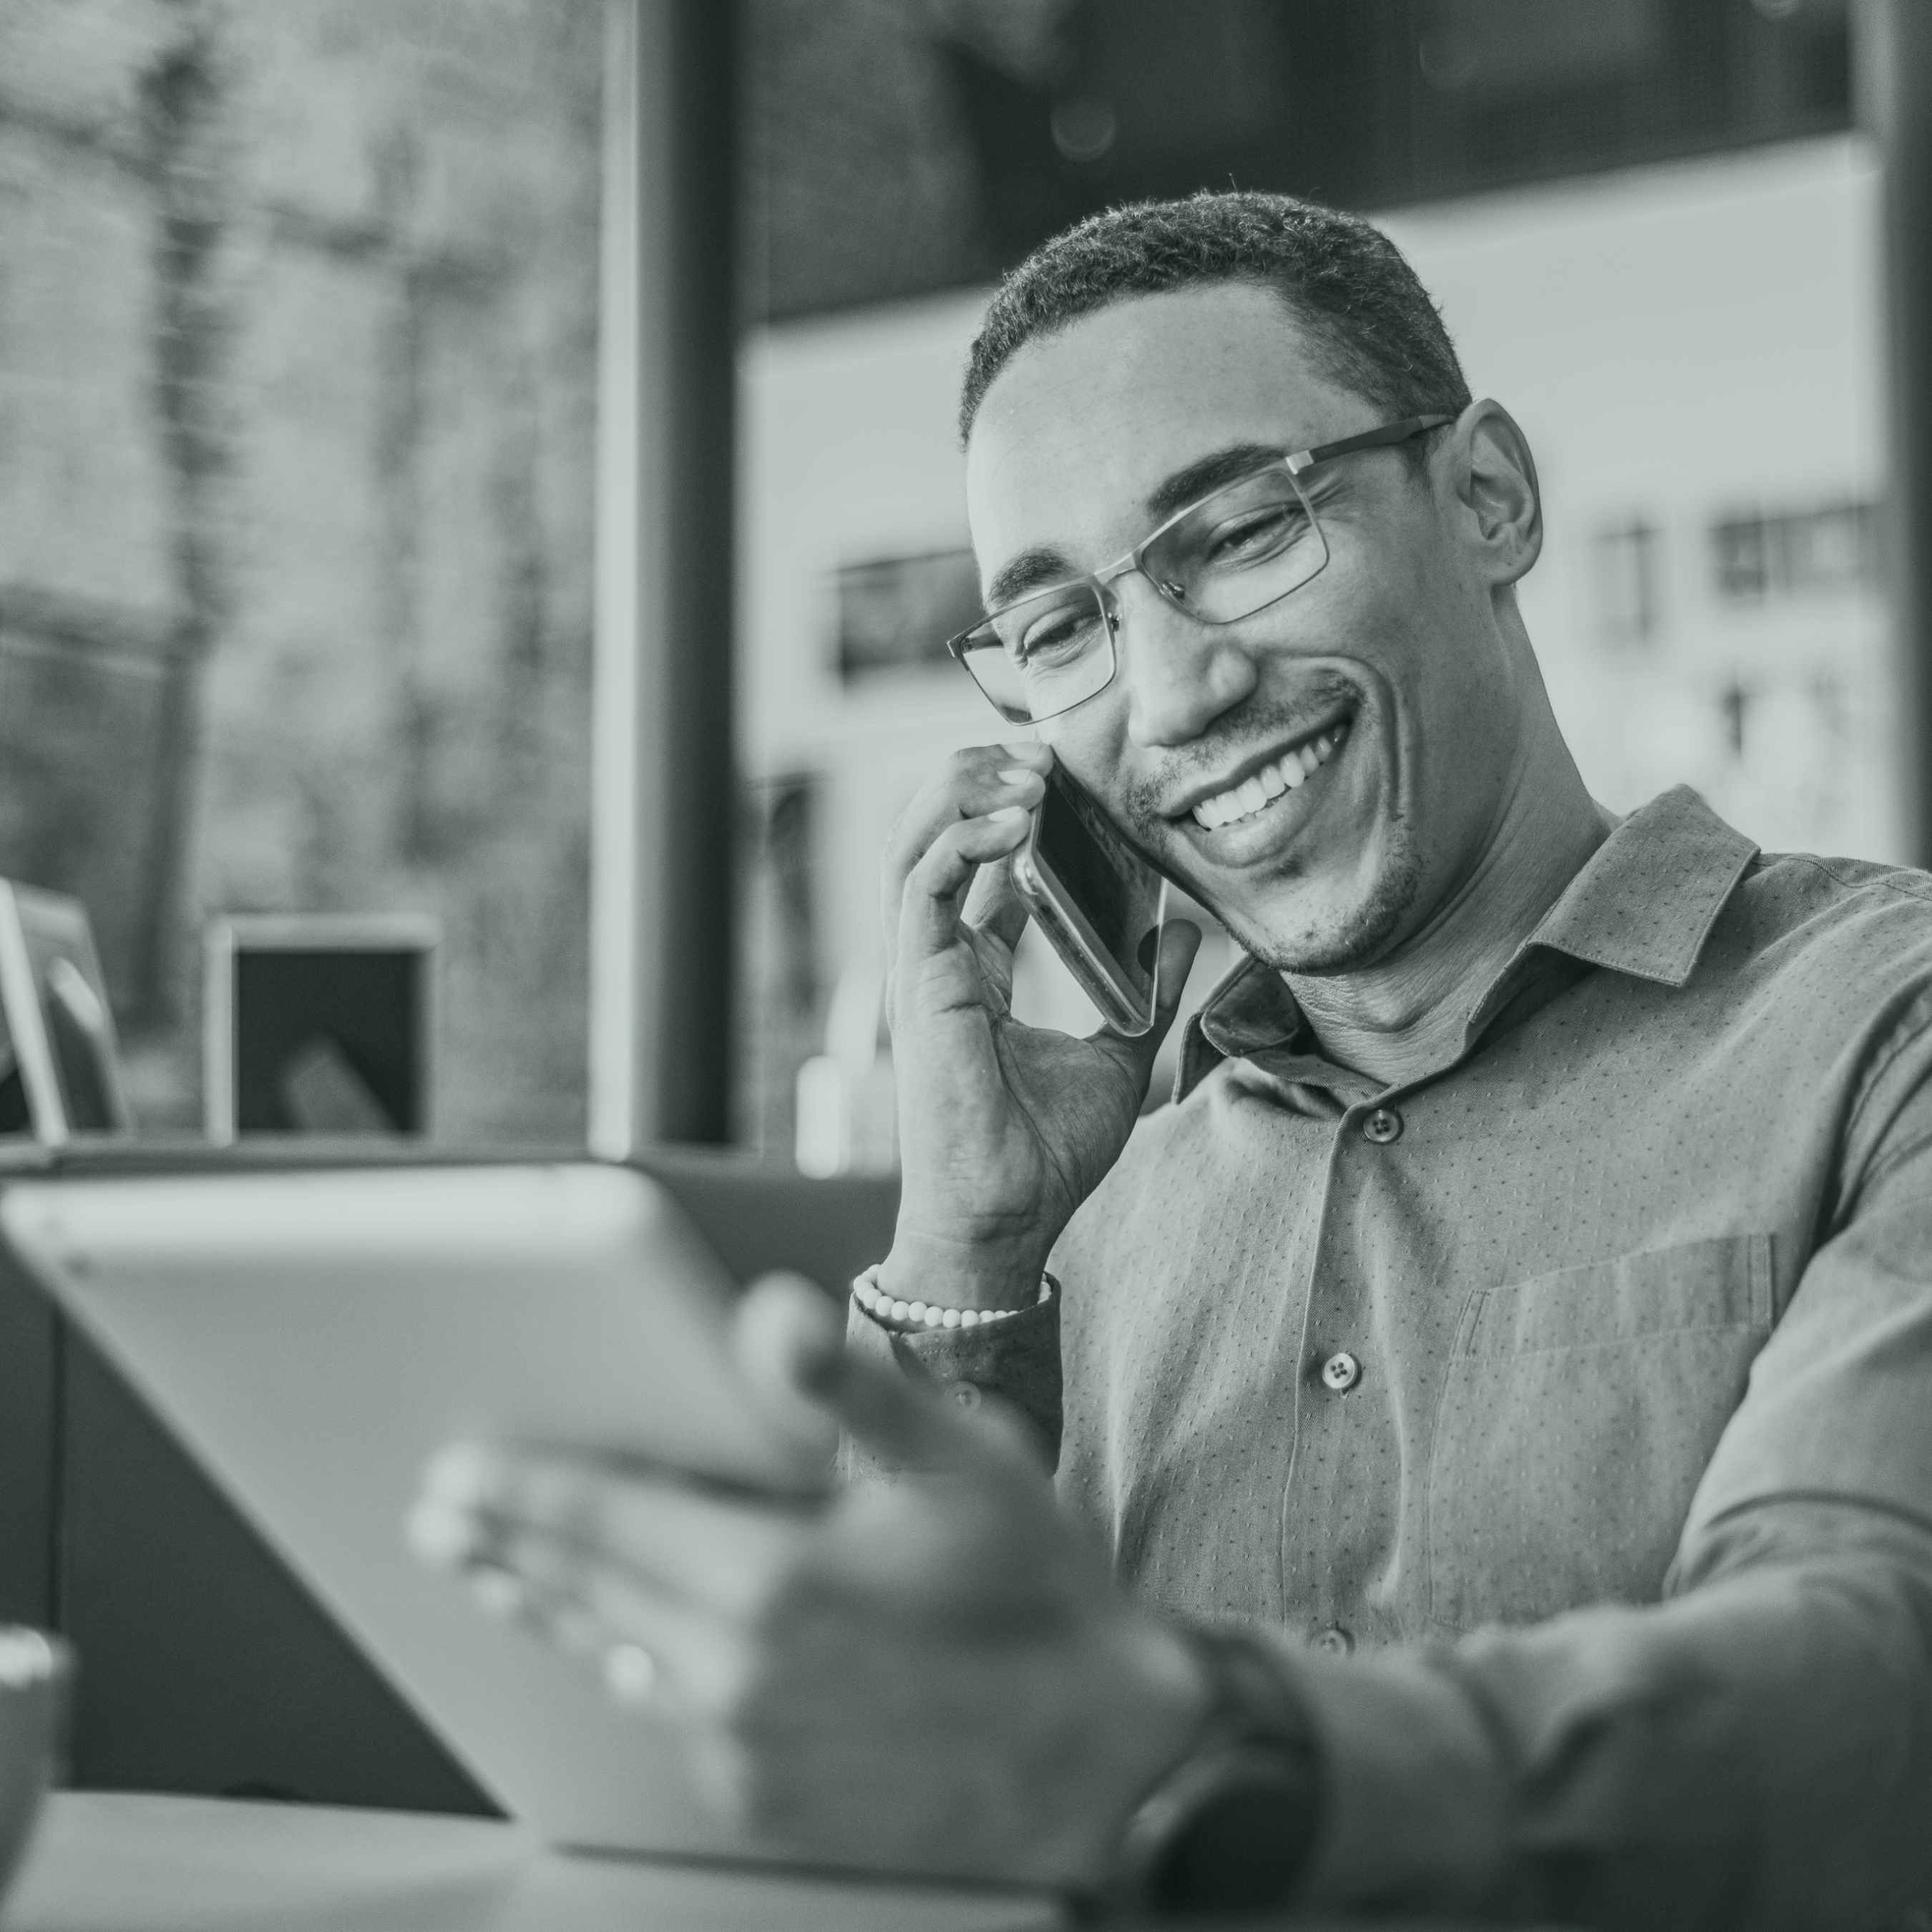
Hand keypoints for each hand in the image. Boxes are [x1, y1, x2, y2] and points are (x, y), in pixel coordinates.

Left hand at [407, 1274, 1208, 1882]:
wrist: (1106, 1759)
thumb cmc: (1039, 1595)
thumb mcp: (961, 1460)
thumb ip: (847, 1386)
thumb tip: (768, 1313)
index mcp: (772, 1578)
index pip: (603, 1520)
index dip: (519, 1489)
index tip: (454, 1468)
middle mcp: (737, 1673)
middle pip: (583, 1593)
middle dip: (504, 1544)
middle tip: (439, 1513)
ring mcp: (744, 1747)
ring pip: (609, 1658)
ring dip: (544, 1607)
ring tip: (495, 1574)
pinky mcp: (763, 1800)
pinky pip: (665, 1719)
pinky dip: (622, 1669)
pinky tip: (611, 1646)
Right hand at [881, 743, 1201, 1304]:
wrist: (1009, 1216)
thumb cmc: (1047, 1153)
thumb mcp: (1119, 1054)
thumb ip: (1144, 991)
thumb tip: (1183, 933)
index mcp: (975, 970)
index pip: (975, 861)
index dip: (1011, 806)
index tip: (1067, 776)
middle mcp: (938, 958)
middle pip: (933, 833)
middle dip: (982, 778)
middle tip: (1046, 754)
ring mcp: (919, 966)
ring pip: (912, 841)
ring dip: (966, 791)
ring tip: (1028, 770)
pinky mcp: (915, 980)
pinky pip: (921, 881)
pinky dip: (961, 836)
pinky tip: (1015, 817)